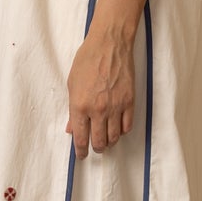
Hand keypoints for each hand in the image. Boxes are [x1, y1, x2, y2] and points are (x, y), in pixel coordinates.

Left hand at [65, 25, 135, 157]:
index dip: (81, 151)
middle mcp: (98, 110)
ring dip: (110, 142)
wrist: (109, 45)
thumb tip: (72, 128)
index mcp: (80, 106)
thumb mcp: (72, 84)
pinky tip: (118, 128)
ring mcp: (115, 107)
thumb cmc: (87, 60)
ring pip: (114, 137)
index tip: (81, 155)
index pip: (81, 137)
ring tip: (107, 140)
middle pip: (99, 141)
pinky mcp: (129, 102)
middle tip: (95, 148)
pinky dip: (122, 131)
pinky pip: (127, 126)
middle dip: (96, 148)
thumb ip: (72, 109)